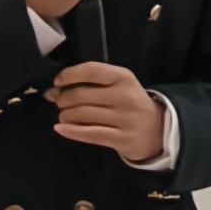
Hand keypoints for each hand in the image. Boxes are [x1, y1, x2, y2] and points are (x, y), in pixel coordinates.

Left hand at [48, 60, 167, 164]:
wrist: (157, 130)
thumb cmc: (131, 103)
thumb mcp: (118, 86)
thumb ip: (90, 84)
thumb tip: (53, 91)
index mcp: (124, 77)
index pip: (90, 70)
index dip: (69, 75)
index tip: (58, 83)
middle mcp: (125, 96)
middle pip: (82, 95)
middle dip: (63, 99)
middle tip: (59, 103)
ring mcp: (124, 118)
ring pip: (83, 114)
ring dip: (65, 115)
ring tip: (63, 115)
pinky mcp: (121, 139)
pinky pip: (89, 134)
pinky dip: (70, 131)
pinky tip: (59, 128)